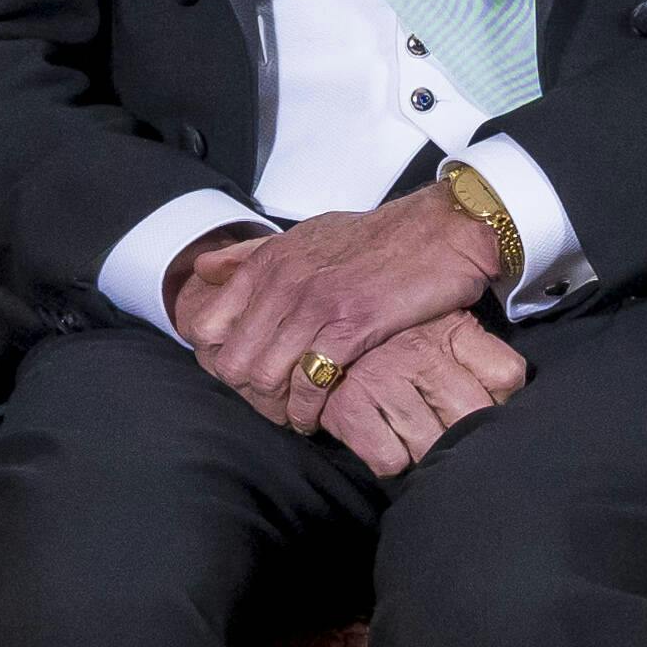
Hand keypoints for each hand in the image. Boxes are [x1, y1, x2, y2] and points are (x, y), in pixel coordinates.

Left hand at [168, 194, 512, 424]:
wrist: (440, 231)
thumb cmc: (377, 238)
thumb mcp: (306, 235)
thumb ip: (253, 254)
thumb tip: (205, 268)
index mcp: (269, 262)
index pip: (208, 326)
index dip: (219, 359)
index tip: (242, 373)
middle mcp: (283, 283)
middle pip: (234, 361)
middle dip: (248, 392)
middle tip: (270, 404)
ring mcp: (315, 306)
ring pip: (266, 377)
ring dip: (277, 407)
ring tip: (292, 415)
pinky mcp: (350, 328)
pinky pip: (310, 384)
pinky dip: (308, 409)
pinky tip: (316, 415)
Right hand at [310, 309, 528, 476]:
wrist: (315, 305)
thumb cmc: (392, 326)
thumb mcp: (444, 318)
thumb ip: (480, 349)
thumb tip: (511, 387)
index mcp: (451, 329)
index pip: (507, 375)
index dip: (503, 398)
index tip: (489, 405)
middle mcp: (421, 353)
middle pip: (474, 418)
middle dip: (466, 434)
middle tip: (451, 432)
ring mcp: (383, 381)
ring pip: (433, 446)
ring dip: (427, 450)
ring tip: (416, 437)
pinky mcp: (348, 407)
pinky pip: (389, 459)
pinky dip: (390, 460)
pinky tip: (386, 442)